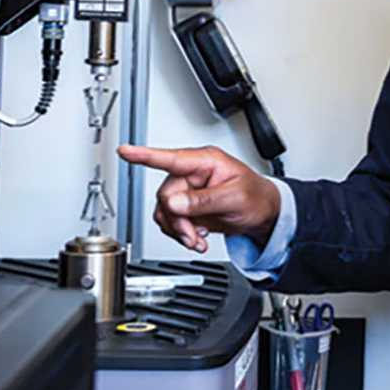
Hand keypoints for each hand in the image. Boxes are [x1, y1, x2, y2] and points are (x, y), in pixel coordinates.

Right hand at [117, 144, 280, 253]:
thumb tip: (174, 203)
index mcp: (205, 162)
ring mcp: (188, 190)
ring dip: (178, 229)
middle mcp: (192, 173)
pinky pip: (170, 220)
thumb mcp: (234, 198)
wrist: (264, 215)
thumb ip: (203, 200)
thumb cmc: (256, 197)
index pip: (170, 158)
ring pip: (164, 211)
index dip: (145, 155)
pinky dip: (180, 233)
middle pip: (166, 195)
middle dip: (178, 220)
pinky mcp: (187, 207)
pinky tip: (196, 238)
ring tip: (197, 238)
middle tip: (194, 233)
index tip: (125, 151)